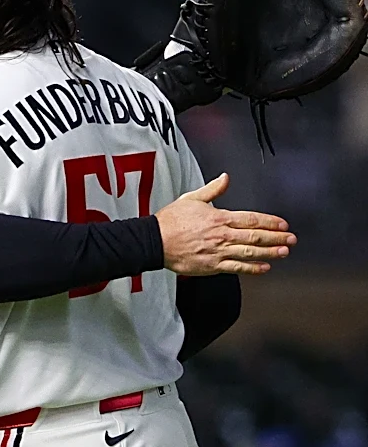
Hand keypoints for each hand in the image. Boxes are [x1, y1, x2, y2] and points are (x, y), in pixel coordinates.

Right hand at [156, 173, 295, 274]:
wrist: (155, 241)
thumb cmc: (171, 220)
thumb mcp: (191, 198)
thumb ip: (213, 190)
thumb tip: (226, 178)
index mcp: (219, 218)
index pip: (252, 219)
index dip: (270, 222)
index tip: (283, 224)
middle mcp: (222, 235)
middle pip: (256, 236)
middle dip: (277, 238)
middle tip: (291, 239)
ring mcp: (218, 252)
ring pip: (250, 252)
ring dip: (270, 252)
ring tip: (284, 252)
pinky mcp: (212, 266)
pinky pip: (237, 268)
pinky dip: (252, 268)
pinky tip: (264, 267)